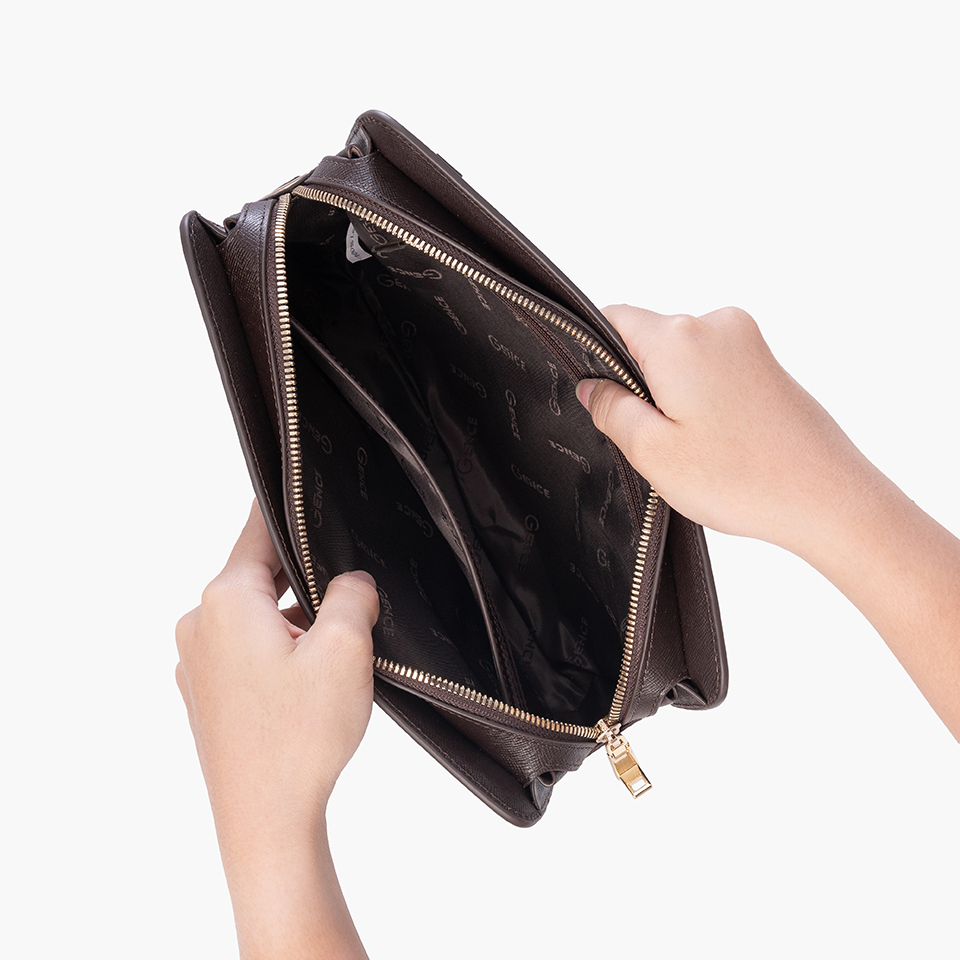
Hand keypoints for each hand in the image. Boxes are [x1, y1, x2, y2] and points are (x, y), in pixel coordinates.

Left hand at [175, 502, 376, 957]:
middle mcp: (200, 624)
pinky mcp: (206, 697)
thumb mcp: (344, 648)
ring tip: (333, 653)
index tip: (300, 483)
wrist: (264, 823)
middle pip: (260, 575)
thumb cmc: (299, 739)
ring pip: (256, 616)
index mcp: (226, 601)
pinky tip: (311, 682)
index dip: (287, 508)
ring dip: (294, 622)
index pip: (258, 531)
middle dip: (305, 580)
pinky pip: (246, 651)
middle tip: (347, 595)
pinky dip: (278, 651)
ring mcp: (197, 664)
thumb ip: (351, 594)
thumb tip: (351, 581)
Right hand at [578, 305, 959, 739]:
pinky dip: (701, 397)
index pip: (612, 317)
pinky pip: (712, 367)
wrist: (829, 499)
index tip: (592, 391)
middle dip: (635, 381)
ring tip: (690, 446)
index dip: (590, 351)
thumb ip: (609, 409)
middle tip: (647, 438)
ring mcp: (747, 340)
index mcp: (679, 338)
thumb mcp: (652, 453)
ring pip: (680, 356)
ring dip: (670, 393)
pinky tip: (714, 442)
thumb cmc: (745, 479)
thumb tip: (591, 386)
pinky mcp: (767, 363)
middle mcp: (716, 324)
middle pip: (647, 338)